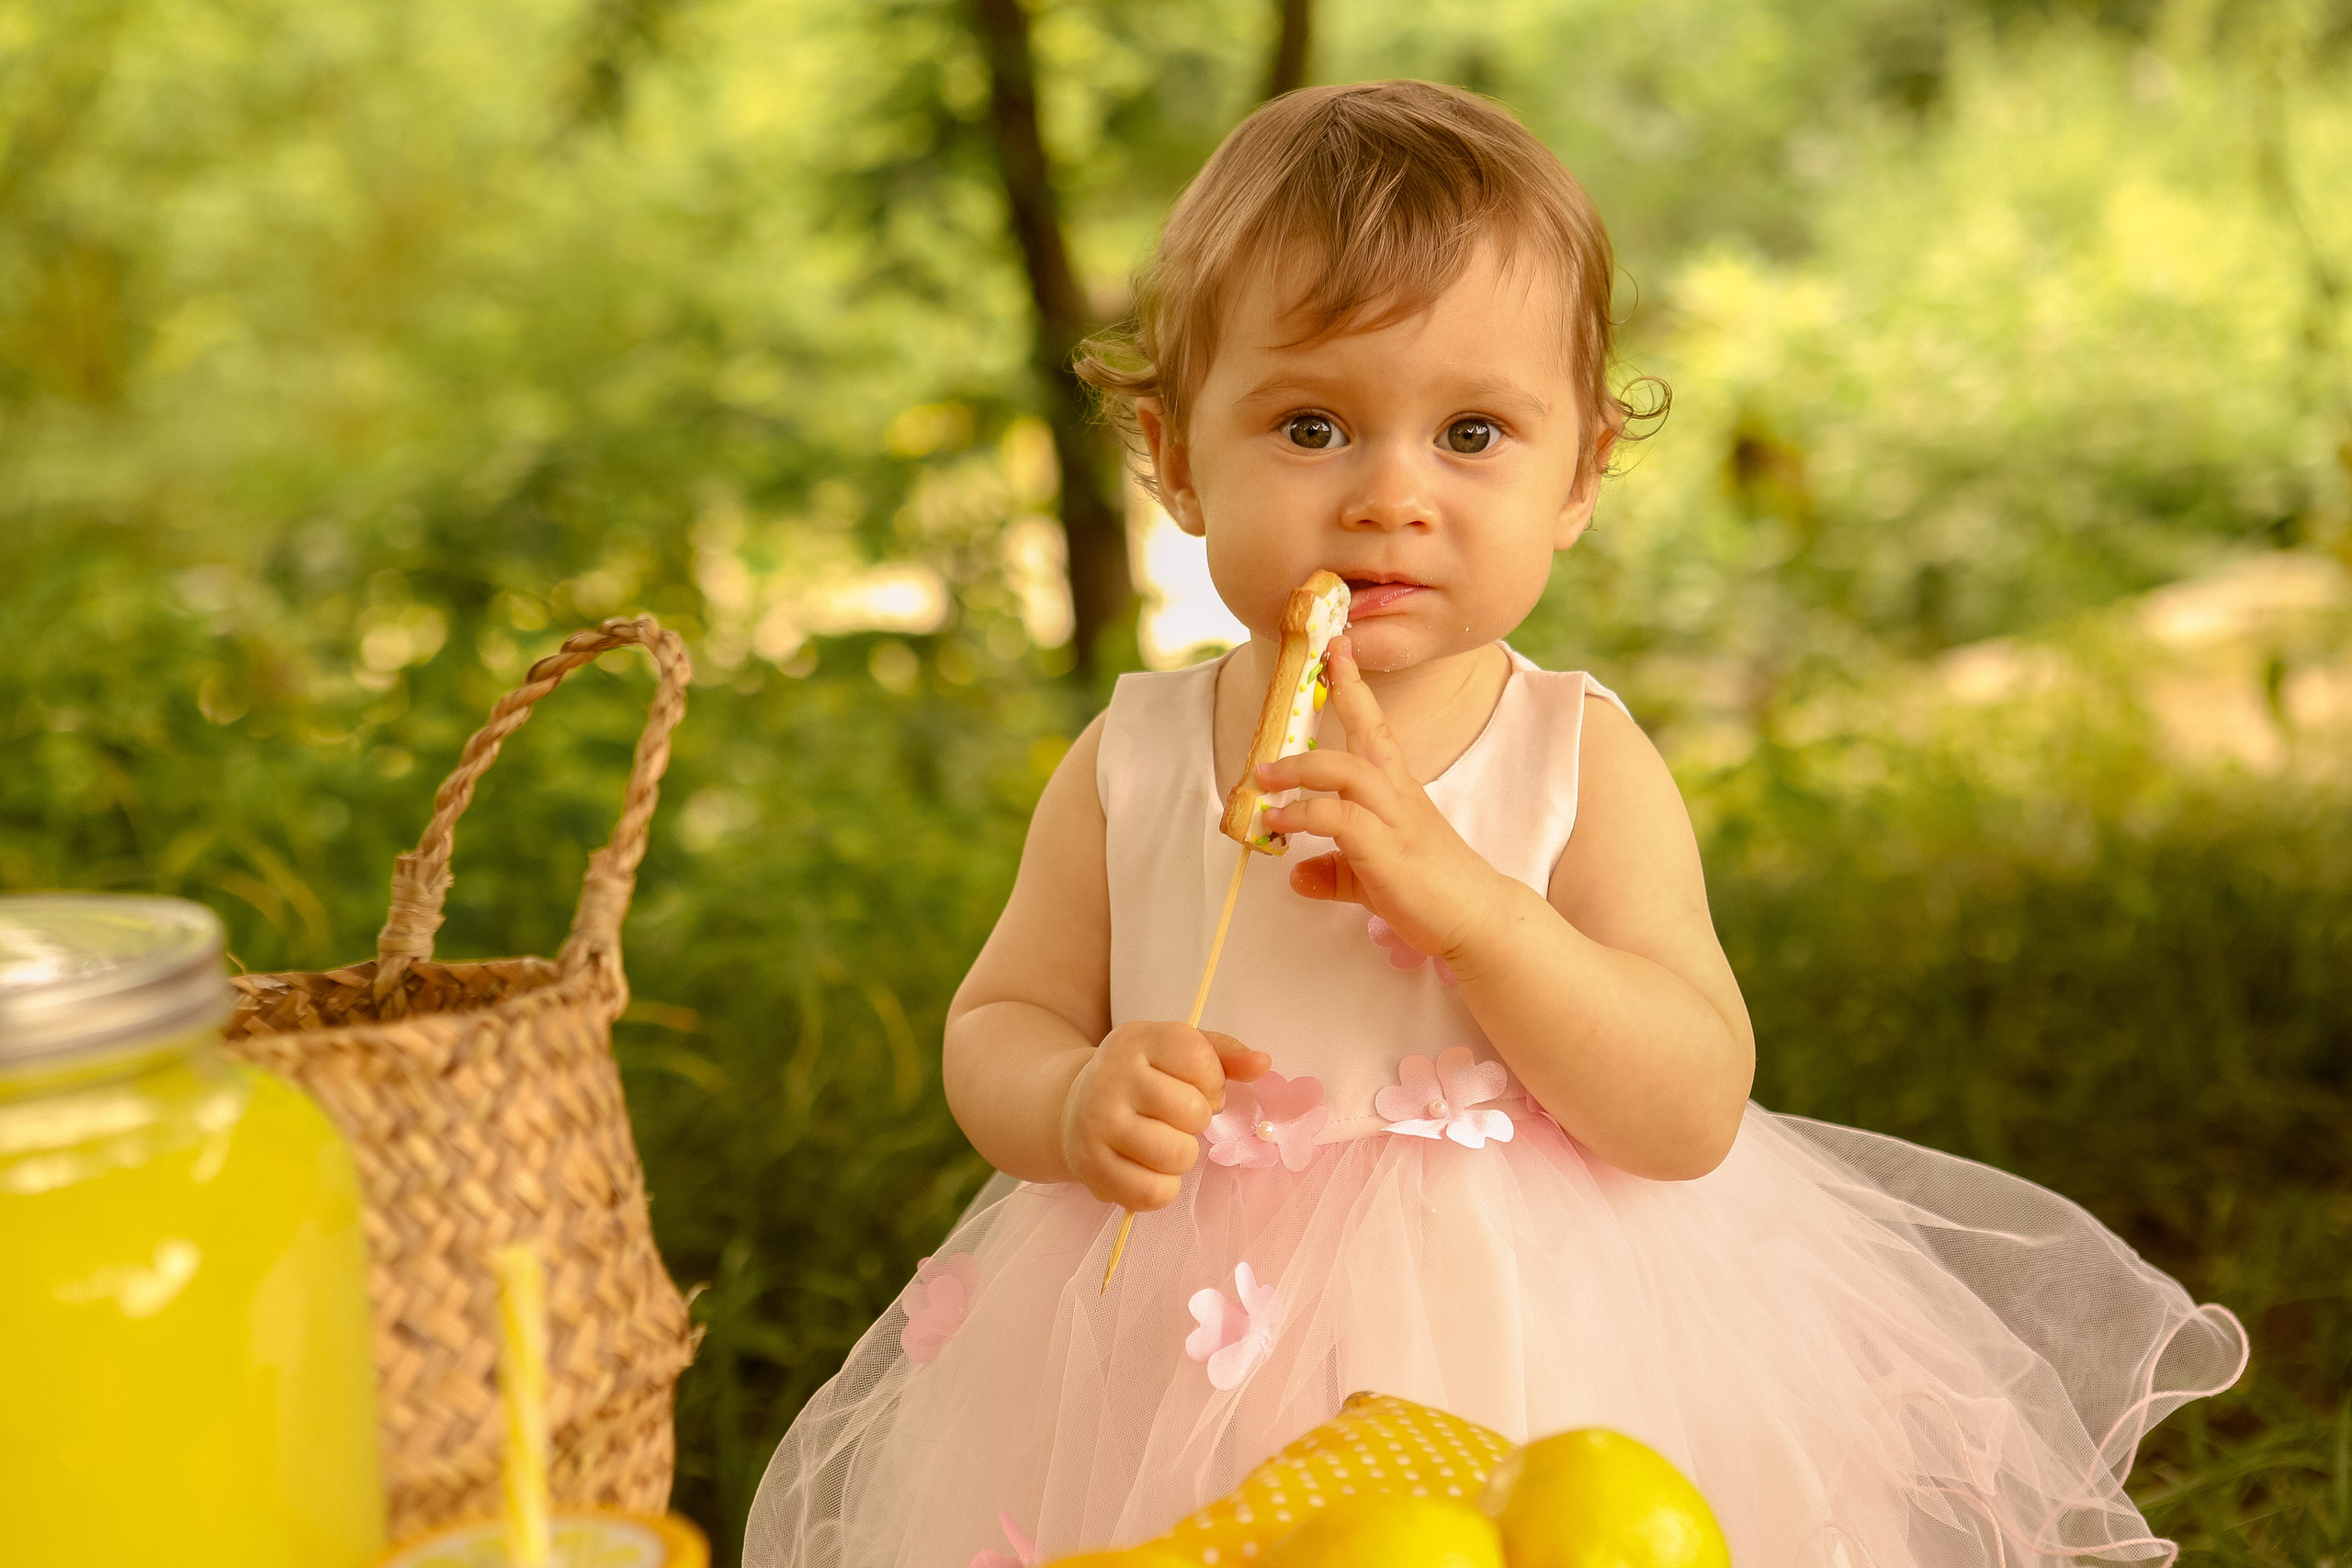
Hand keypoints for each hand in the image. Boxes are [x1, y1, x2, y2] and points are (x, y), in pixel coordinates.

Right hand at [1060, 1022, 1268, 1209]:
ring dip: (1182, 1156)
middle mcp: (1112, 1076)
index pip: (1199, 1059)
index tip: (1196, 1086)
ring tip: (1163, 1143)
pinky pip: (1152, 1193)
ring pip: (1177, 1155)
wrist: (1073, 1107)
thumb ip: (1225, 1054)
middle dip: (1196, 1121)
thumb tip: (1263, 1063)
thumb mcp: (1176, 1053)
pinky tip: (1149, 1169)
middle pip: (1193, 1112)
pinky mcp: (1091, 1167)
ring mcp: (1097, 1123)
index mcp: (1138, 1040)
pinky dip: (1163, 1189)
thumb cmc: (1141, 1080)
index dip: (1213, 1081)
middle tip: (1173, 1118)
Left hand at [1257, 636, 1512, 963]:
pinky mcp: (1387, 850)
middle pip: (1365, 735)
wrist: (1477, 920)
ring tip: (1261, 779)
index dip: (1355, 686)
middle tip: (1287, 700)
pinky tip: (1278, 824)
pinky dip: (1304, 815)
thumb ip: (1335, 870)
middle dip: (1331, 706)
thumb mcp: (1372, 876)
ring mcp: (1395, 820)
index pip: (1376, 726)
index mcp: (1398, 790)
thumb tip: (1298, 875)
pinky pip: (1340, 819)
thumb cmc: (1430, 892)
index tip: (1337, 649)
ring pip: (1347, 771)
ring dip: (1299, 769)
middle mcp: (1398, 795)